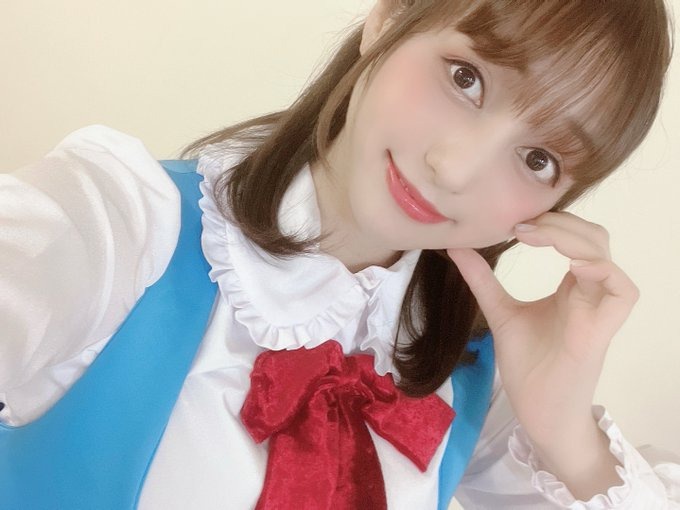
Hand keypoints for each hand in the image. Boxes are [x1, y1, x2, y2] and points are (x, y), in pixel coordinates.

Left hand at [447, 212, 638, 444]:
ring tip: (534, 237)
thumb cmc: (527, 365)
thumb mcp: (499, 312)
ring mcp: (598, 309)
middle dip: (560, 221)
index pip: (574, 237)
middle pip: (593, 237)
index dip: (550, 222)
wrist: (537, 410)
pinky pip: (622, 290)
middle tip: (521, 226)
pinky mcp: (602, 330)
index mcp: (571, 286)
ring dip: (572, 238)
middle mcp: (589, 291)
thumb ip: (481, 279)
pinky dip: (601, 270)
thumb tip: (455, 247)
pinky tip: (569, 264)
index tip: (513, 224)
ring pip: (604, 255)